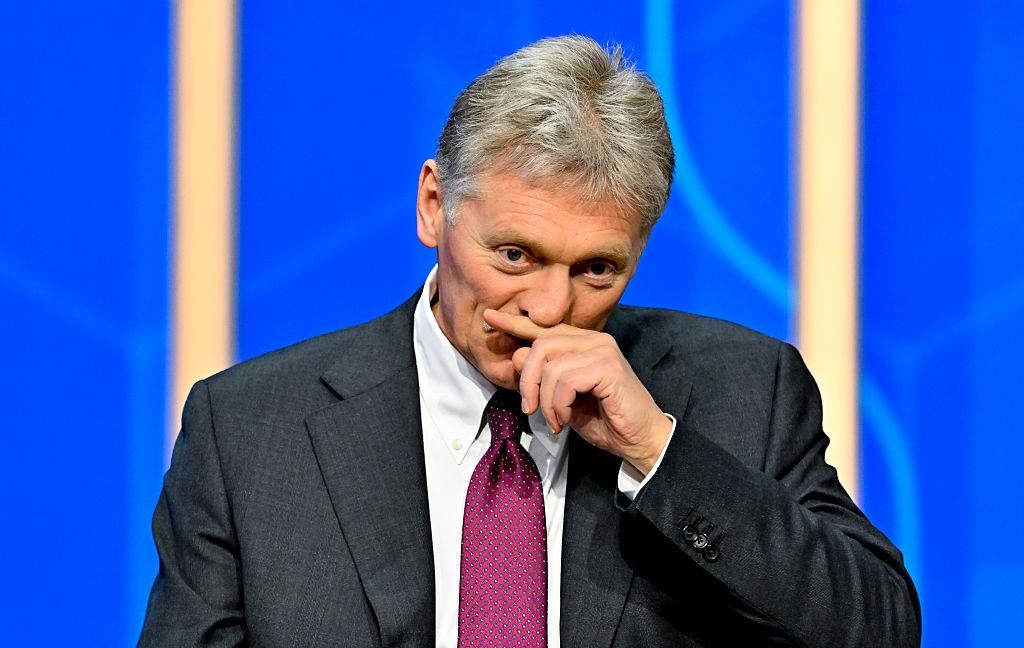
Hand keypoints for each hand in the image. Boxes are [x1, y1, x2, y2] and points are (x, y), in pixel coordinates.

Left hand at [483, 309, 671, 473]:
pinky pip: (565, 380)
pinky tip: (565, 420)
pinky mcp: (608, 367)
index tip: (489, 317)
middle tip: (530, 410)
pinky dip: (558, 405)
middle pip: (541, 344)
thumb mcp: (561, 400)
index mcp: (582, 344)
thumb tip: (516, 355)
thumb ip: (542, 378)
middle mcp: (593, 340)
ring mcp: (603, 350)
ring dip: (545, 401)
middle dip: (528, 381)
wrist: (639, 440)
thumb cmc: (604, 420)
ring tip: (554, 421)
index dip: (515, 324)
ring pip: (551, 366)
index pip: (544, 329)